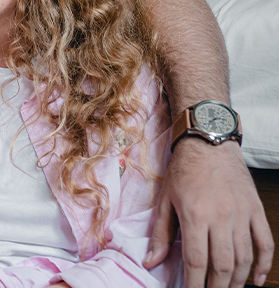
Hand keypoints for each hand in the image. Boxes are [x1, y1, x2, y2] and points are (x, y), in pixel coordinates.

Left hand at [145, 139, 273, 286]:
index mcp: (195, 215)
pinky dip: (264, 264)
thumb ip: (160, 234)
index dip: (195, 284)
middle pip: (223, 264)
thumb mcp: (164, 200)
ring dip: (237, 280)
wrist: (209, 143)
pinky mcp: (256, 210)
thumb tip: (151, 263)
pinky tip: (256, 279)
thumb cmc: (183, 171)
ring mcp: (242, 214)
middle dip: (217, 287)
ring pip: (244, 257)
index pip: (197, 261)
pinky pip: (265, 242)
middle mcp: (221, 217)